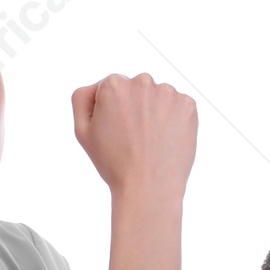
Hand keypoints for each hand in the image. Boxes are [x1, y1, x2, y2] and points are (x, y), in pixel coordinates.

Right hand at [71, 72, 196, 200]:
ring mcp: (168, 93)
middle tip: (133, 139)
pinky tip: (165, 140)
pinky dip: (173, 121)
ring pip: (158, 99)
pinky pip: (178, 108)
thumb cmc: (114, 164)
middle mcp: (142, 81)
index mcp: (113, 84)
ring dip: (155, 114)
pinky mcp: (188, 106)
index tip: (115, 133)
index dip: (112, 112)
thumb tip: (96, 87)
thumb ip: (81, 98)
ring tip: (150, 142)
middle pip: (136, 90)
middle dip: (134, 109)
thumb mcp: (82, 132)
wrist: (148, 188)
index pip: (111, 89)